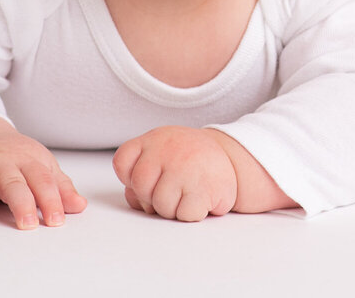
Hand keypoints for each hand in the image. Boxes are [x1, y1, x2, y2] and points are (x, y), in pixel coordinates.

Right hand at [0, 114, 85, 229]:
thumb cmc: (14, 158)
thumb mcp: (40, 166)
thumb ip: (59, 187)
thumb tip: (79, 205)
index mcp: (28, 159)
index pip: (43, 179)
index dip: (51, 200)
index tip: (57, 221)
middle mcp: (2, 160)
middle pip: (13, 180)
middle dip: (21, 202)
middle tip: (27, 224)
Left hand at [113, 126, 238, 221]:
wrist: (232, 157)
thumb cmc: (189, 162)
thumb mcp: (162, 156)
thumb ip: (141, 175)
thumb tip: (133, 196)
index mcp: (154, 139)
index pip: (122, 162)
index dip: (130, 179)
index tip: (151, 178)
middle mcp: (168, 148)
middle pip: (140, 187)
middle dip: (152, 198)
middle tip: (172, 190)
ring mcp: (186, 167)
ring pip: (162, 206)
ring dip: (174, 209)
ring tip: (188, 193)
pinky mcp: (204, 187)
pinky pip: (184, 215)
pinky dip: (192, 214)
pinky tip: (201, 198)